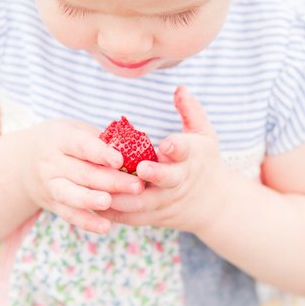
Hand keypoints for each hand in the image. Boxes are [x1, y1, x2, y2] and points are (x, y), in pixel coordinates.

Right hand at [23, 118, 144, 233]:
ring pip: (71, 195)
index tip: (120, 160)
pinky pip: (69, 215)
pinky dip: (86, 222)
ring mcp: (50, 185)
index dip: (100, 153)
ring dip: (91, 200)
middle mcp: (52, 163)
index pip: (81, 145)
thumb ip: (102, 140)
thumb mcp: (77, 130)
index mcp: (60, 139)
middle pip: (83, 173)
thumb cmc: (66, 142)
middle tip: (137, 186)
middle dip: (111, 181)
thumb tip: (137, 150)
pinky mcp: (53, 204)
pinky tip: (105, 227)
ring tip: (109, 203)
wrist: (25, 162)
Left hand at [105, 86, 226, 232]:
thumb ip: (190, 111)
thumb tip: (180, 87)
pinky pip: (131, 218)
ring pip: (143, 202)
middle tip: (139, 169)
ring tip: (101, 186)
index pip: (185, 150)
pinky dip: (113, 213)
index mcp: (191, 157)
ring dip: (123, 196)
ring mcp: (166, 201)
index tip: (167, 144)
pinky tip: (91, 202)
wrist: (213, 203)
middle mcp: (179, 181)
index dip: (176, 147)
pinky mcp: (153, 217)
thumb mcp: (204, 134)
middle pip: (167, 180)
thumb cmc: (203, 160)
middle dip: (154, 175)